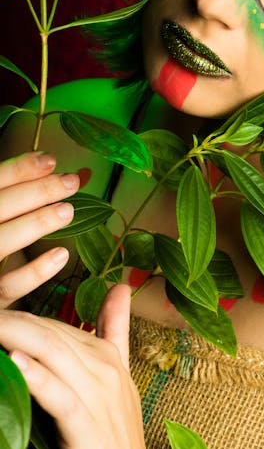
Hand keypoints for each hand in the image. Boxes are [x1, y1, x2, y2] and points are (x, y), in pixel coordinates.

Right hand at [0, 151, 77, 306]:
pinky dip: (34, 272)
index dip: (19, 170)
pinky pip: (7, 288)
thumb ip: (10, 195)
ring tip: (68, 211)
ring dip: (35, 224)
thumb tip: (47, 162)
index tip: (52, 160)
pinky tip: (61, 255)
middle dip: (35, 192)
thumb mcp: (0, 216)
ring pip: (0, 243)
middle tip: (71, 182)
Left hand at [2, 284, 145, 448]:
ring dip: (18, 337)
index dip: (27, 318)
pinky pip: (61, 397)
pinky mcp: (89, 428)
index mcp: (109, 357)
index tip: (0, 307)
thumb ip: (115, 332)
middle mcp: (107, 370)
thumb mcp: (117, 379)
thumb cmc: (115, 434)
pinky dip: (38, 378)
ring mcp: (100, 397)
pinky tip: (15, 363)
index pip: (61, 327)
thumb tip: (120, 288)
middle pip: (54, 335)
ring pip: (55, 355)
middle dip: (16, 322)